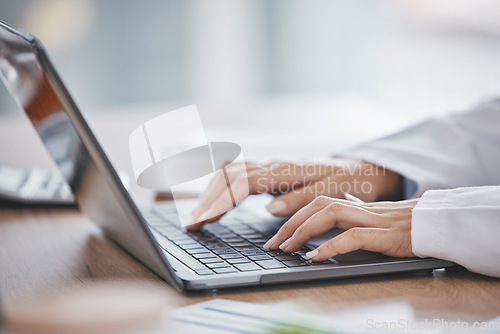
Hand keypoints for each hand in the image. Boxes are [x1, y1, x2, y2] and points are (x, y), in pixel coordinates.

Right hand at [188, 159, 402, 229]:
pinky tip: (215, 202)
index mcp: (286, 170)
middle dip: (207, 199)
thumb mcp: (332, 193)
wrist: (360, 169)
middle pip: (229, 176)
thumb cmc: (349, 182)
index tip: (204, 219)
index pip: (243, 183)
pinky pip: (238, 174)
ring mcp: (270, 166)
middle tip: (192, 224)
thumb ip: (301, 199)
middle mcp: (273, 165)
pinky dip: (221, 187)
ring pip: (230, 172)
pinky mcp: (270, 172)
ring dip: (211, 192)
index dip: (221, 201)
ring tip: (198, 217)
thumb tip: (270, 208)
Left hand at [264, 196, 416, 259]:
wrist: (441, 223)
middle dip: (291, 223)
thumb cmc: (409, 222)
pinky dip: (330, 246)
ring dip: (303, 231)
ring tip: (287, 248)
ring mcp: (372, 219)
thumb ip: (356, 208)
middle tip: (273, 244)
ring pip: (329, 214)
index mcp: (357, 204)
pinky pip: (352, 236)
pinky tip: (314, 257)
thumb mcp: (377, 214)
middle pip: (317, 205)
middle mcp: (361, 208)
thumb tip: (339, 201)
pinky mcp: (385, 234)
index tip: (277, 234)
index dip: (295, 215)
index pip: (318, 202)